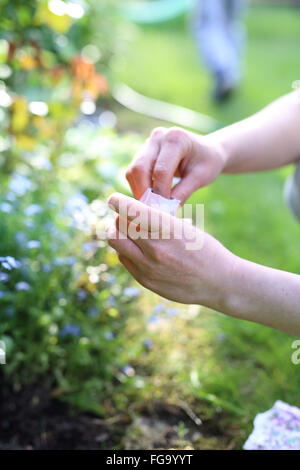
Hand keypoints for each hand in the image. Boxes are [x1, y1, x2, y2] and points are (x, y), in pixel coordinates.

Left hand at [107, 193, 234, 309]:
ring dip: (119, 235)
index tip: (113, 198)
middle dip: (118, 219)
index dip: (118, 202)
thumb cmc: (205, 249)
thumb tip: (134, 213)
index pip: (132, 211)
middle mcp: (155, 249)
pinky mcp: (146, 281)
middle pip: (117, 228)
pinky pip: (125, 261)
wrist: (219, 282)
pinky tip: (138, 249)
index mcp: (167, 230)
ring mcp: (148, 268)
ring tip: (130, 233)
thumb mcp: (185, 228)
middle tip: (124, 218)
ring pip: (117, 245)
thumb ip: (159, 222)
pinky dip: (127, 251)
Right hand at [125, 127, 225, 202]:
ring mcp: (148, 143)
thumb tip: (164, 212)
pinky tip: (151, 197)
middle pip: (140, 168)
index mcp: (176, 138)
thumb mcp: (201, 178)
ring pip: (133, 171)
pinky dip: (139, 187)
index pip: (161, 170)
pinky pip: (133, 173)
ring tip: (153, 206)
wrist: (206, 151)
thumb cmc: (207, 162)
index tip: (165, 211)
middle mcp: (158, 136)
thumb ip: (183, 193)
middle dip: (144, 193)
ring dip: (139, 191)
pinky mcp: (142, 152)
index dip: (160, 193)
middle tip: (153, 212)